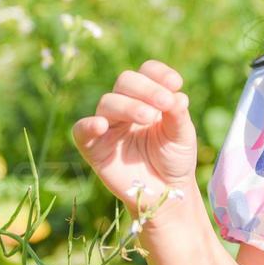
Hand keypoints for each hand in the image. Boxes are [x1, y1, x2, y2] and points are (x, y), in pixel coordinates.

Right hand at [73, 60, 198, 215]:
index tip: (176, 84)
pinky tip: (101, 125)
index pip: (147, 72)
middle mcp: (126, 106)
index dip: (159, 73)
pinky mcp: (94, 147)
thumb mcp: (182, 135)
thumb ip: (178, 115)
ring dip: (129, 106)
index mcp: (148, 97)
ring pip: (108, 102)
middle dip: (146, 89)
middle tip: (164, 105)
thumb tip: (178, 96)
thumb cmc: (174, 158)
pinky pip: (82, 130)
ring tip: (150, 118)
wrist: (167, 192)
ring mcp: (108, 126)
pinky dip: (88, 125)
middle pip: (125, 81)